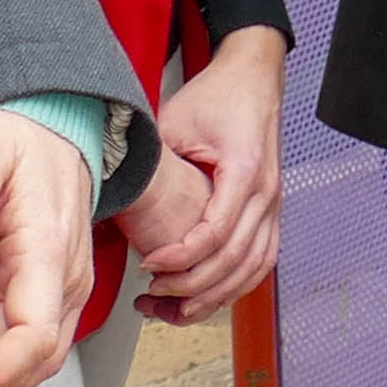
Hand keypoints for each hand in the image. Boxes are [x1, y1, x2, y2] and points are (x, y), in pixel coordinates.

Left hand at [140, 27, 287, 321]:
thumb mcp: (173, 123)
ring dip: (215, 297)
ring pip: (253, 269)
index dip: (180, 258)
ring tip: (175, 310)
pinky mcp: (272, 211)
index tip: (148, 266)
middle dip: (192, 289)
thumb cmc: (218, 95)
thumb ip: (152, 163)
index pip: (215, 234)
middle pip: (235, 262)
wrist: (254, 76)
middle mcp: (266, 193)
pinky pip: (261, 260)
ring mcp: (274, 204)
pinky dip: (235, 285)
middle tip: (153, 298)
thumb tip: (112, 194)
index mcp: (244, 171)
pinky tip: (206, 295)